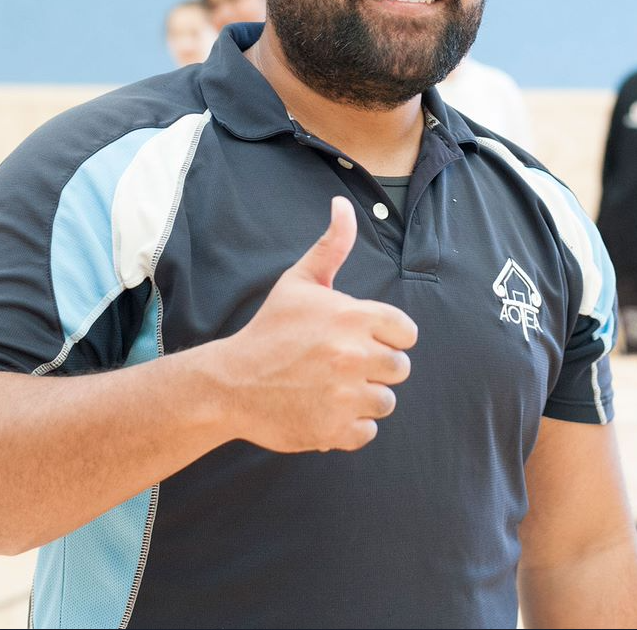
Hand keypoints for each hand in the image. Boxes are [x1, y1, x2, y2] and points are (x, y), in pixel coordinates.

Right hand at [216, 196, 418, 453]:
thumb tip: (344, 205)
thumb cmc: (270, 330)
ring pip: (386, 401)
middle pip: (400, 368)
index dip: (387, 336)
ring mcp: (345, 396)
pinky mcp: (334, 431)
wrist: (229, 383)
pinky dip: (350, 426)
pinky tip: (326, 409)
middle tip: (342, 365)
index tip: (362, 338)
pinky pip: (367, 431)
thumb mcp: (300, 282)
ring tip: (333, 388)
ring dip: (364, 397)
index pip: (406, 333)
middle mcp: (353, 357)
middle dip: (376, 367)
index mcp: (352, 318)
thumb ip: (332, 245)